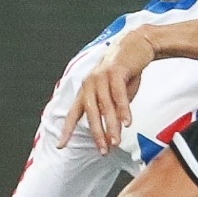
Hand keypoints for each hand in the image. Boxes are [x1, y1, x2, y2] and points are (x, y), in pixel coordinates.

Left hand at [60, 30, 156, 152]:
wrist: (136, 45)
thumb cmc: (125, 73)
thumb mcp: (115, 95)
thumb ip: (111, 112)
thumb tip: (113, 135)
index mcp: (86, 90)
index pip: (74, 114)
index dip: (67, 130)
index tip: (61, 146)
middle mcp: (90, 83)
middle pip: (91, 113)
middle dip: (97, 134)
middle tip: (102, 151)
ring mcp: (102, 76)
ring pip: (106, 106)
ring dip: (111, 126)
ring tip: (116, 142)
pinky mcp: (116, 71)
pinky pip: (119, 94)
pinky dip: (124, 109)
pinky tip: (128, 122)